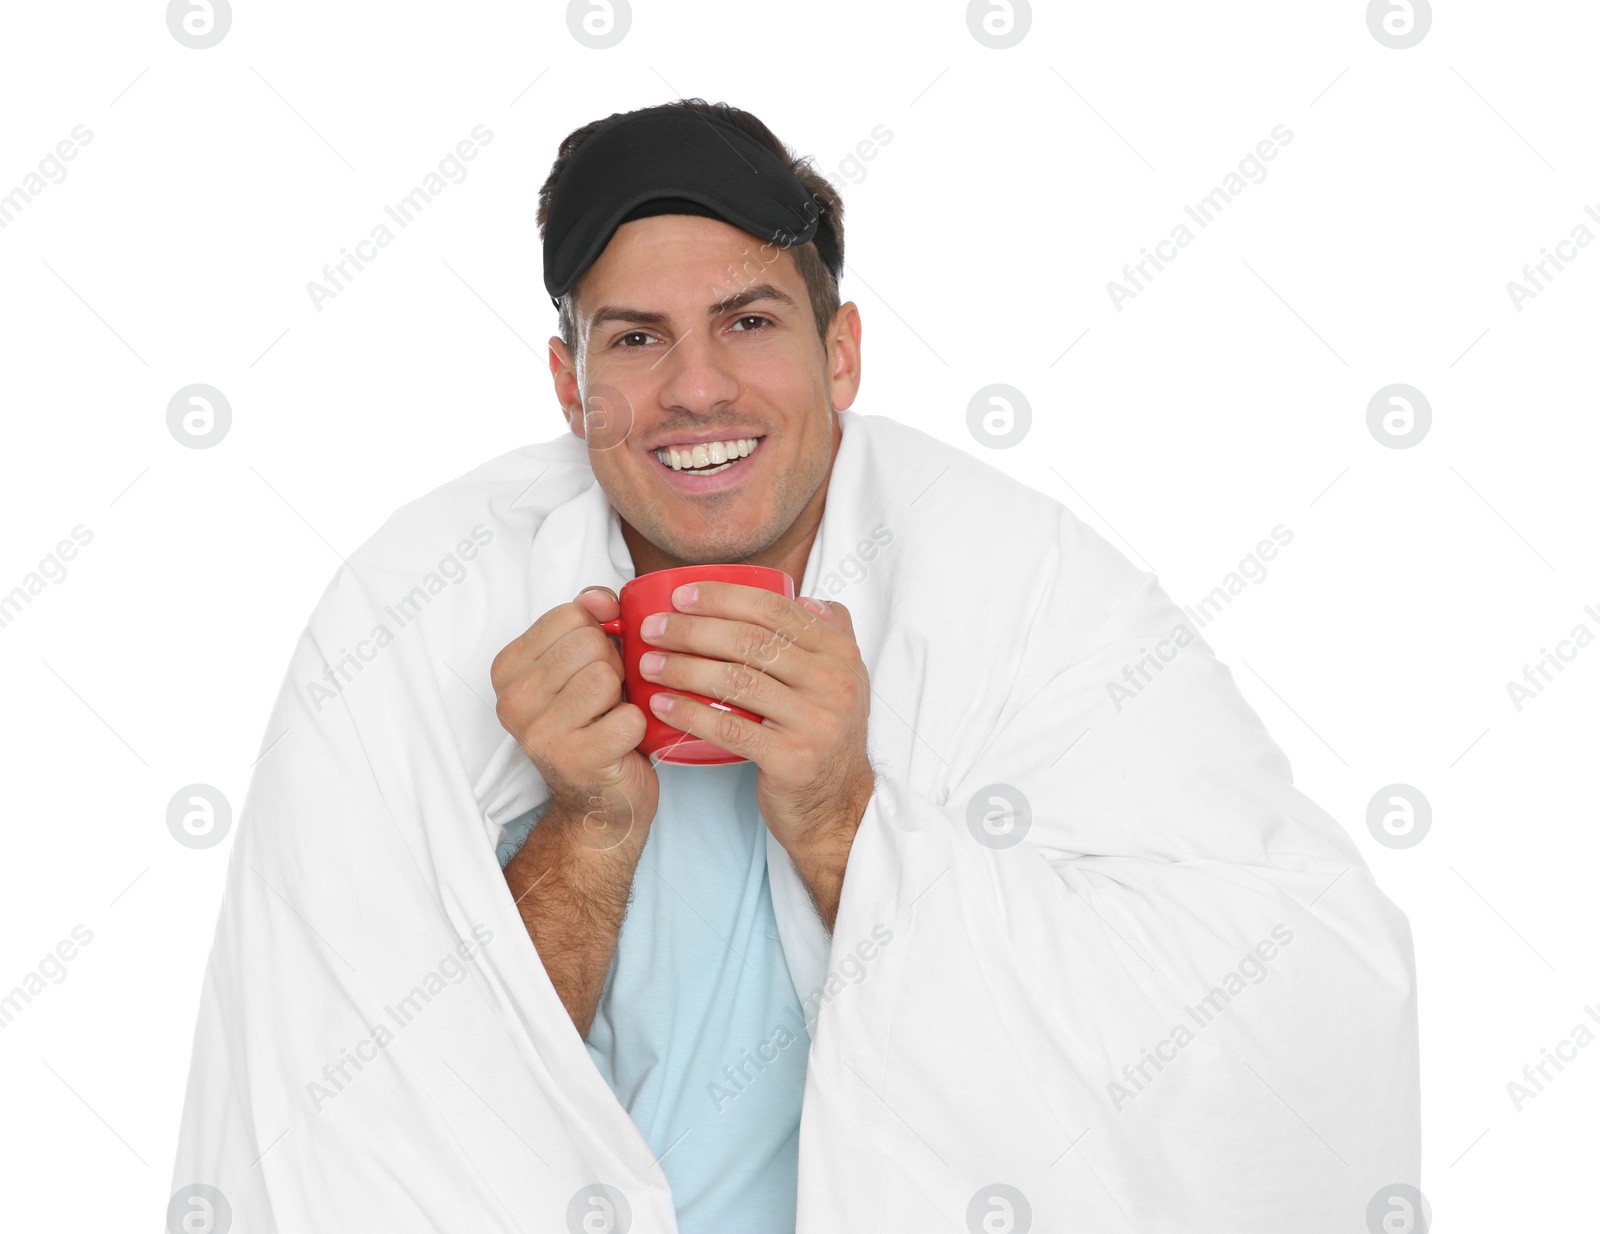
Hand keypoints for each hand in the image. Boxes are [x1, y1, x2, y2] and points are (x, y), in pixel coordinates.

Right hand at [490, 586, 658, 853]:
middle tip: (606, 700)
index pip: (570, 615)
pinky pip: (630, 715)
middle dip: (614, 665)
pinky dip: (638, 726)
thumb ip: (588, 618)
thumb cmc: (596, 725)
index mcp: (507, 669)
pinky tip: (623, 743)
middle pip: (590, 643)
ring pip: (608, 675)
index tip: (592, 668)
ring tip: (611, 718)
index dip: (599, 636)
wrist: (601, 804)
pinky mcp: (577, 760)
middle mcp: (513, 701)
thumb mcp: (583, 664)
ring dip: (624, 696)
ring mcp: (540, 734)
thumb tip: (601, 597)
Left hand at [636, 581, 875, 922]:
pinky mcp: (794, 759)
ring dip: (684, 667)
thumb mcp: (844, 679)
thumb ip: (831, 633)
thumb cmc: (825, 734)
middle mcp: (834, 683)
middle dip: (693, 629)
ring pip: (737, 681)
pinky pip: (731, 729)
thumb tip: (804, 597)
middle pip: (751, 641)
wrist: (838, 805)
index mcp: (840, 653)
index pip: (775, 609)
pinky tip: (661, 704)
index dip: (723, 597)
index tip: (680, 595)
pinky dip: (691, 713)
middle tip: (652, 629)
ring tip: (648, 663)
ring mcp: (816, 722)